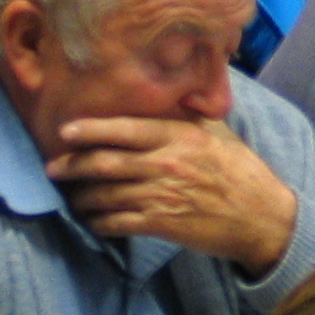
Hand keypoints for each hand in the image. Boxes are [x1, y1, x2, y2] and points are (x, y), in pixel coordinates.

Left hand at [47, 117, 298, 275]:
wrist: (261, 216)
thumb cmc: (240, 170)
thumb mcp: (218, 133)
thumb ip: (188, 114)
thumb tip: (169, 90)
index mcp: (180, 137)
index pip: (126, 129)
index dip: (92, 130)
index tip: (66, 130)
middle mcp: (167, 164)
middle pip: (106, 163)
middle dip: (73, 165)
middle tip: (53, 167)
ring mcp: (163, 196)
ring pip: (105, 195)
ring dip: (81, 197)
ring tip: (71, 195)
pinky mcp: (162, 224)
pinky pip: (117, 223)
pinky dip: (98, 222)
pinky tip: (92, 220)